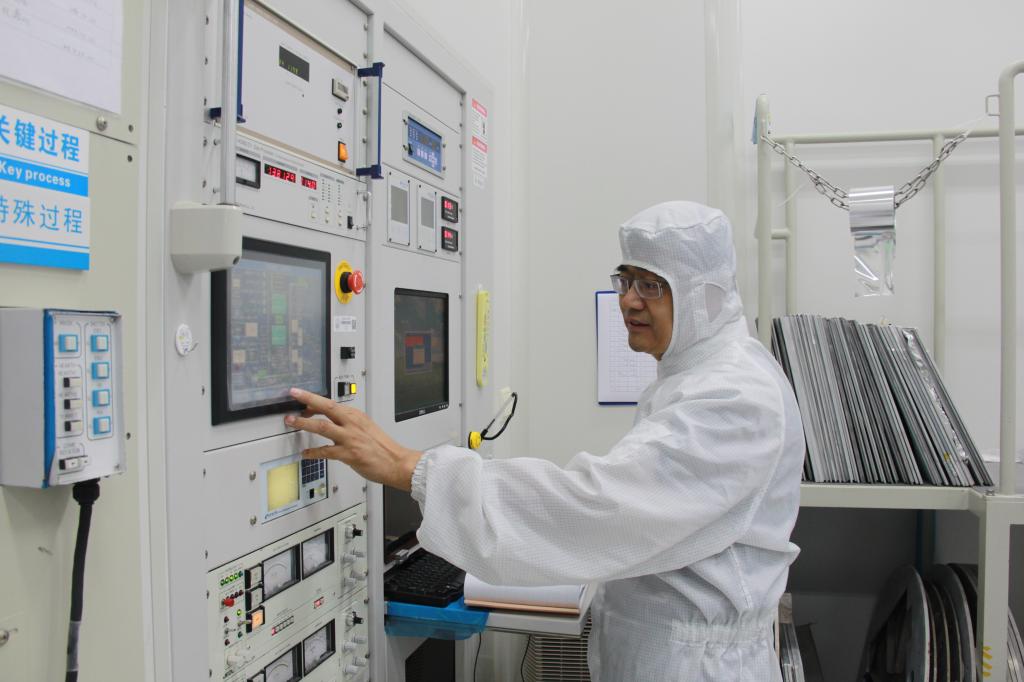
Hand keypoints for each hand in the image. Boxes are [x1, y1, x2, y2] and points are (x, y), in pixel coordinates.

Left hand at [284, 388, 422, 491]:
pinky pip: (326, 451)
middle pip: (327, 406)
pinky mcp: (349, 454)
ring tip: (291, 421)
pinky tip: (305, 453)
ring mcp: (350, 438)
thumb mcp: (365, 427)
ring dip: (304, 423)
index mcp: (356, 416)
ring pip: (323, 426)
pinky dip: (313, 452)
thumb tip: (331, 420)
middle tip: (294, 395)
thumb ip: (348, 423)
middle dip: (308, 399)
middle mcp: (352, 424)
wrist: (396, 462)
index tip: (301, 397)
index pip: (332, 403)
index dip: (314, 399)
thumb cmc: (382, 447)